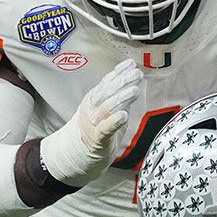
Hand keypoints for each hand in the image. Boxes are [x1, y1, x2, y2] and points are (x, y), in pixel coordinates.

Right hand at [40, 59, 142, 185]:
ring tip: (134, 91)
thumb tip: (132, 72)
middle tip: (136, 74)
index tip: (131, 64)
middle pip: (107, 92)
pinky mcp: (98, 138)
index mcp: (94, 99)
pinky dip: (114, 121)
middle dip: (122, 82)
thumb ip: (119, 92)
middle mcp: (92, 108)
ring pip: (107, 108)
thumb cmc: (97, 127)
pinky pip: (105, 128)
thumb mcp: (108, 106)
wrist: (79, 152)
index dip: (118, 72)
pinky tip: (123, 116)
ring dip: (121, 98)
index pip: (107, 82)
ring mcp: (94, 122)